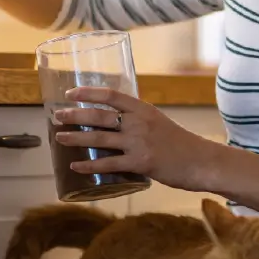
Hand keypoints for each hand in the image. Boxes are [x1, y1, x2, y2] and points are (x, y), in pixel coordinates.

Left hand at [52, 87, 215, 190]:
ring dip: (76, 138)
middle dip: (75, 115)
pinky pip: (109, 163)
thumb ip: (137, 121)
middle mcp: (139, 123)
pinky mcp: (140, 163)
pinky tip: (75, 165)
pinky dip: (89, 165)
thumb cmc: (179, 143)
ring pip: (100, 138)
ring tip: (59, 138)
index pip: (111, 95)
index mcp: (143, 109)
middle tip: (57, 116)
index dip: (89, 93)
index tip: (71, 93)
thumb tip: (114, 123)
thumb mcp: (159, 122)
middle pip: (100, 116)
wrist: (201, 161)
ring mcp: (139, 143)